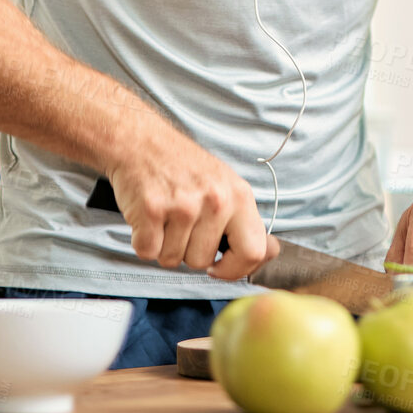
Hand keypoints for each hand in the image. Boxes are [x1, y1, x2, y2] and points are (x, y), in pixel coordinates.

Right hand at [106, 124, 280, 281]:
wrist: (142, 142)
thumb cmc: (184, 167)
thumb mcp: (227, 185)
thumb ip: (245, 222)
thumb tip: (270, 253)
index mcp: (239, 196)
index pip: (253, 252)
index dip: (234, 270)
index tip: (219, 267)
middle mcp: (216, 200)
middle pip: (202, 261)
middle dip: (188, 251)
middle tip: (182, 222)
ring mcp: (183, 205)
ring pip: (172, 259)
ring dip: (164, 245)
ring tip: (165, 215)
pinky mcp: (152, 210)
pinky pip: (147, 252)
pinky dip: (143, 241)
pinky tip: (148, 216)